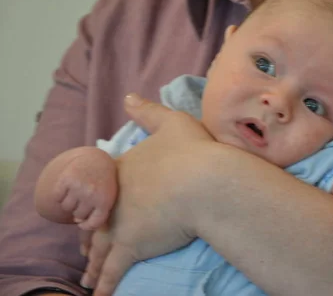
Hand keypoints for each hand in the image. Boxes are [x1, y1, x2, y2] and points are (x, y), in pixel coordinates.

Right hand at [51, 147, 117, 230]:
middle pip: (78, 215)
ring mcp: (78, 187)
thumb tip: (78, 221)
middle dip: (79, 209)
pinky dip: (60, 194)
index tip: (83, 222)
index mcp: (105, 201)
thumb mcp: (108, 197)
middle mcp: (92, 195)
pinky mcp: (66, 179)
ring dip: (69, 202)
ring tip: (77, 192)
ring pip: (66, 207)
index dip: (86, 225)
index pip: (93, 223)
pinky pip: (57, 197)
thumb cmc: (103, 183)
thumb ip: (97, 212)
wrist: (97, 159)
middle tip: (83, 198)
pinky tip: (68, 187)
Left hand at [82, 93, 215, 295]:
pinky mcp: (131, 247)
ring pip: (99, 249)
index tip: (94, 217)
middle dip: (90, 240)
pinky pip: (112, 271)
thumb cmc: (194, 150)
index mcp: (121, 171)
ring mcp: (119, 224)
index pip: (101, 193)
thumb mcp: (172, 122)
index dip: (97, 206)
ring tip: (87, 280)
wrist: (205, 180)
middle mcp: (113, 199)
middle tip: (86, 253)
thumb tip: (128, 97)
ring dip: (93, 265)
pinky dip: (104, 285)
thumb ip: (148, 111)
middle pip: (95, 223)